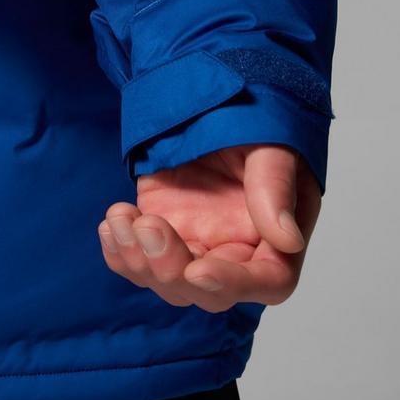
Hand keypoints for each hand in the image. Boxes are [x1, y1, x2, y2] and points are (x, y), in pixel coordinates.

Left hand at [98, 145, 321, 311]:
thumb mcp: (271, 147)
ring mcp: (196, 246)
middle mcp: (237, 253)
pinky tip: (113, 223)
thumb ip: (276, 189)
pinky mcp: (163, 233)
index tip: (197, 271)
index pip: (267, 282)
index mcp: (276, 238)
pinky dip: (120, 251)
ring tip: (120, 217)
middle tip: (148, 226)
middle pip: (207, 292)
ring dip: (137, 259)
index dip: (232, 284)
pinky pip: (138, 261)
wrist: (216, 107)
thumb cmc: (255, 125)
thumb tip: (287, 240)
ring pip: (166, 281)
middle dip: (170, 268)